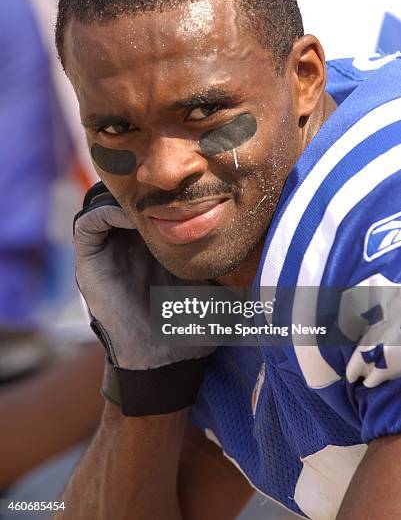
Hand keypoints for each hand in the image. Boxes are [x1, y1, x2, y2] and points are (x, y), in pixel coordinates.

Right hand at [74, 183, 213, 415]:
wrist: (167, 360)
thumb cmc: (195, 324)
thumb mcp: (216, 279)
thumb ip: (231, 257)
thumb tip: (269, 234)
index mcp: (153, 244)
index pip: (152, 201)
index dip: (167, 189)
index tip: (192, 185)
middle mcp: (127, 242)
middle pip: (128, 196)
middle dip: (146, 188)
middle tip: (170, 187)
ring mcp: (107, 250)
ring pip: (104, 202)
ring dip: (125, 197)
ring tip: (153, 202)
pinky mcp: (90, 261)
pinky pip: (88, 222)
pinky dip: (108, 212)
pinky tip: (136, 220)